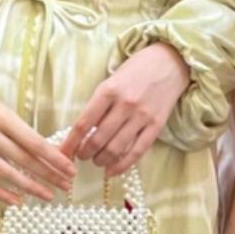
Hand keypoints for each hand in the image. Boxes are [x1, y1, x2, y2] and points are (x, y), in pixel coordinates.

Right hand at [0, 67, 74, 205]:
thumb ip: (16, 127)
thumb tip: (42, 150)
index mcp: (1, 116)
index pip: (34, 142)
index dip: (54, 158)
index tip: (69, 168)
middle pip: (24, 159)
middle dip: (48, 174)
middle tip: (66, 185)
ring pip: (6, 173)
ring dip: (30, 187)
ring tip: (48, 195)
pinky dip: (0, 193)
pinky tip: (16, 201)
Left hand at [64, 43, 190, 175]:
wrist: (171, 62)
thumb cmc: (136, 69)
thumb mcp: (111, 80)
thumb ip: (99, 104)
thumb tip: (83, 132)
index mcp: (108, 91)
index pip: (83, 123)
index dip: (70, 142)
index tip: (63, 153)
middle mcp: (125, 105)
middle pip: (98, 139)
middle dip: (85, 153)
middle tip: (82, 156)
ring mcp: (142, 117)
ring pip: (115, 148)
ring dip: (101, 160)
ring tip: (96, 161)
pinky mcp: (156, 126)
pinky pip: (137, 152)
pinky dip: (121, 165)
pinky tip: (111, 171)